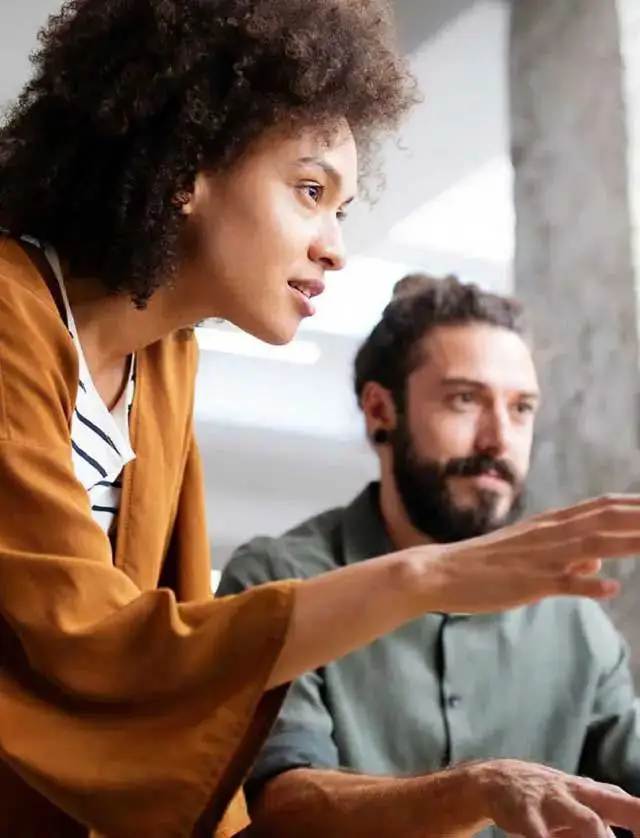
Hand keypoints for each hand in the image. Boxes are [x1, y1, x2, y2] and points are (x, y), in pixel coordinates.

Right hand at [411, 494, 639, 613]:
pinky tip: (609, 587)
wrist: (440, 572)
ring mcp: (538, 557)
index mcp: (550, 524)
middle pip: (604, 518)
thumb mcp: (531, 554)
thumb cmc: (486, 565)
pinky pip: (559, 583)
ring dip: (627, 541)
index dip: (634, 504)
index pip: (602, 507)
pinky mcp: (526, 583)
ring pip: (590, 543)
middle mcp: (548, 534)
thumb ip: (570, 555)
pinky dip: (585, 583)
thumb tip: (600, 560)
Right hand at [473, 759, 638, 837]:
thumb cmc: (547, 799)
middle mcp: (579, 794)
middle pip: (618, 803)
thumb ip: (603, 823)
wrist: (496, 780)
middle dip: (638, 818)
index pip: (631, 805)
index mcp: (595, 795)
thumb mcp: (578, 805)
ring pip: (587, 820)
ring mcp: (554, 801)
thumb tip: (627, 835)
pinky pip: (542, 833)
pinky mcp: (528, 812)